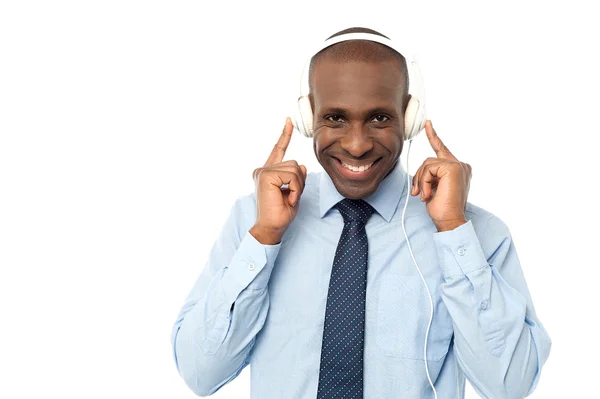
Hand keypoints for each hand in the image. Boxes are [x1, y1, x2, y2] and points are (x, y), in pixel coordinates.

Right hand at [250, 117, 306, 243]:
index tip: (289, 121)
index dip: (285, 135)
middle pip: (294, 164)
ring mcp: (263, 172)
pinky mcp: (265, 176)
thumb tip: (303, 166)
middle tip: (290, 197)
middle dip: (299, 181)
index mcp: (268, 172)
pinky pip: (292, 176)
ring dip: (297, 186)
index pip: (278, 150)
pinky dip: (295, 189)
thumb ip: (297, 178)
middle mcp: (263, 170)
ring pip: (295, 169)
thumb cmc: (281, 214)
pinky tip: (287, 198)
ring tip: (288, 199)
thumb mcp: (294, 192)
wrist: (271, 228)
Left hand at [410, 120, 471, 231]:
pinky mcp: (453, 168)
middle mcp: (461, 165)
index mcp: (457, 168)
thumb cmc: (442, 208)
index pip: (442, 148)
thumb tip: (422, 171)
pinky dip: (424, 182)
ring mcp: (458, 165)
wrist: (450, 221)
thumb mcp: (434, 188)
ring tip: (425, 195)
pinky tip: (429, 194)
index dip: (433, 136)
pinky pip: (428, 169)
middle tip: (419, 193)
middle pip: (429, 160)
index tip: (427, 124)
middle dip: (420, 176)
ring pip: (427, 164)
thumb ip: (431, 175)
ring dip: (421, 181)